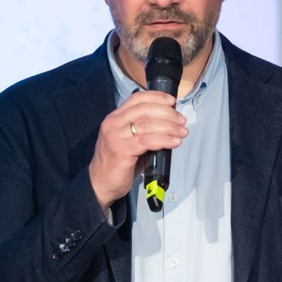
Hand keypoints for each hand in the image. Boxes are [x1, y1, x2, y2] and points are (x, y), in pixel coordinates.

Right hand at [88, 91, 188, 209]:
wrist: (100, 184)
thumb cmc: (117, 163)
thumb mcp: (127, 140)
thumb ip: (142, 130)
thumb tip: (169, 124)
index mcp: (114, 118)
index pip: (136, 98)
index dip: (157, 97)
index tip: (172, 101)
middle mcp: (113, 124)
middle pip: (144, 109)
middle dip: (167, 113)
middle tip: (181, 120)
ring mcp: (115, 137)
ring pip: (148, 124)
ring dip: (170, 127)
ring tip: (182, 132)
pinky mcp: (121, 151)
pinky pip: (147, 141)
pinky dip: (164, 139)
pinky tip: (174, 142)